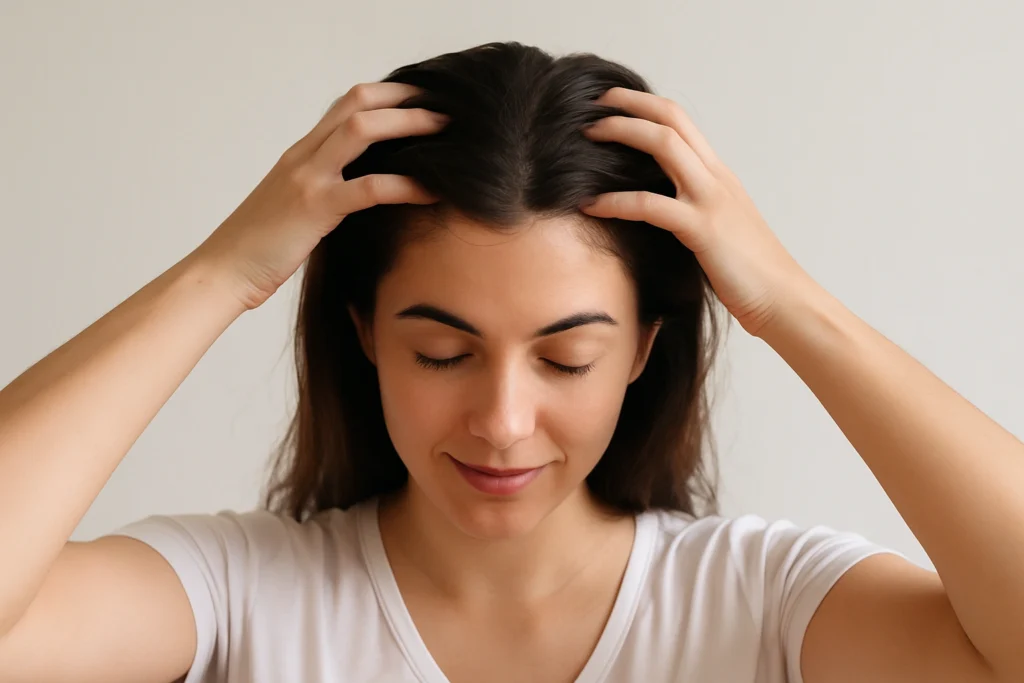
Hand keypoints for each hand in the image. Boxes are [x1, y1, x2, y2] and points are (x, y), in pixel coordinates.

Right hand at [194, 83, 447, 309]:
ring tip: (446, 130)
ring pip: (362, 130)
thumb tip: (364, 195)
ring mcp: (307, 178)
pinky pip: (369, 187)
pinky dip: (406, 184)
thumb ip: (324, 191)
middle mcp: (304, 155)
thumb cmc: (260, 248)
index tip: (421, 100)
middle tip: (444, 104)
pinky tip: (432, 190)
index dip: (386, 96)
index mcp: (301, 154)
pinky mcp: (315, 207)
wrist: (222, 272)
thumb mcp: (295, 208)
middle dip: (404, 97)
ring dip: (408, 124)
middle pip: (357, 103)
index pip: (346, 106)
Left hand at [579, 87, 816, 337]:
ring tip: (584, 137)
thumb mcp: (719, 230)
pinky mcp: (702, 229)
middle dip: (628, 104)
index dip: (644, 105)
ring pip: (664, 143)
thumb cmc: (750, 275)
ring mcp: (711, 200)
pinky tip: (589, 205)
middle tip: (591, 105)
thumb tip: (657, 210)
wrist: (785, 301)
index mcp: (718, 176)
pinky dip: (614, 200)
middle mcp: (716, 178)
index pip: (680, 121)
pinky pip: (650, 204)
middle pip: (671, 118)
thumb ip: (693, 211)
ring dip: (621, 132)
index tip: (611, 105)